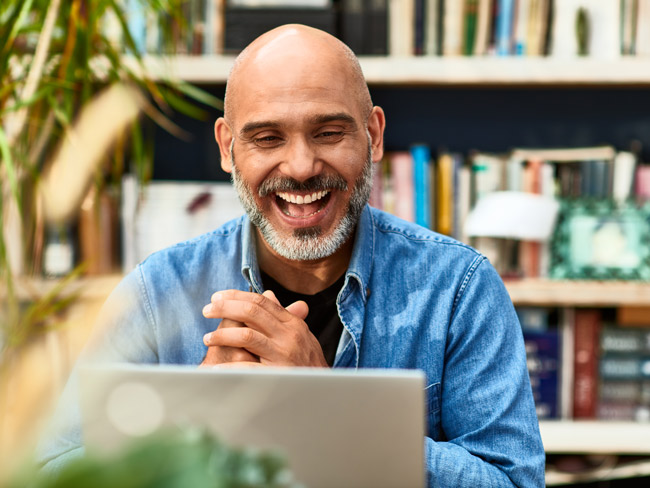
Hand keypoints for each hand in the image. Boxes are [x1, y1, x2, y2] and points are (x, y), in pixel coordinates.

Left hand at [202, 289, 327, 367]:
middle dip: (225, 308)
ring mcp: (284, 355)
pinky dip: (229, 368)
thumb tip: (268, 295)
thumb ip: (283, 315)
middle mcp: (289, 335)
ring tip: (207, 339)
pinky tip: (216, 369)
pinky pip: (248, 368)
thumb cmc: (309, 363)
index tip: (217, 297)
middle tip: (206, 311)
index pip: (261, 301)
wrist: (325, 391)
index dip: (236, 296)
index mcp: (292, 323)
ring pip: (247, 336)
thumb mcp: (300, 335)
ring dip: (222, 336)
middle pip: (252, 312)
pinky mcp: (278, 375)